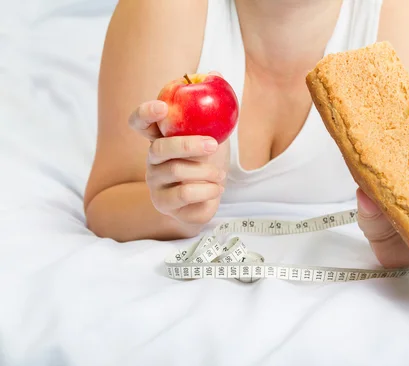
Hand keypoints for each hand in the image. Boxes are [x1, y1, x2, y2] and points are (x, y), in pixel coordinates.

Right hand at [128, 95, 226, 226]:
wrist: (207, 199)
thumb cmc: (207, 163)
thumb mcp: (213, 135)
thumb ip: (212, 108)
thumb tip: (216, 72)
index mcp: (160, 139)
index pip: (140, 123)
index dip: (146, 113)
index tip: (163, 107)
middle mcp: (152, 159)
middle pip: (161, 147)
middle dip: (189, 144)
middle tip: (214, 144)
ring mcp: (155, 182)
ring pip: (177, 171)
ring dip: (207, 171)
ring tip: (220, 175)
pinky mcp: (163, 203)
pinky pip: (185, 193)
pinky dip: (208, 190)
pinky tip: (217, 188)